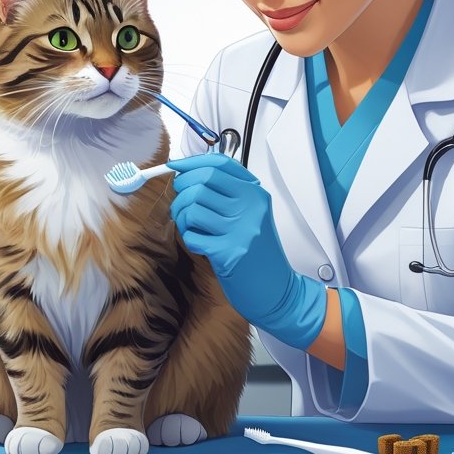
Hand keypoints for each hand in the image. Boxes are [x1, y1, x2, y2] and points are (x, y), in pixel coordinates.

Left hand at [168, 153, 326, 349]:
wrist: (277, 290)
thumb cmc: (260, 254)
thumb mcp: (252, 216)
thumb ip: (228, 195)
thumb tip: (189, 176)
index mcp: (256, 194)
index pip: (219, 164)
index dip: (192, 162)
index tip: (175, 166)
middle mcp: (250, 208)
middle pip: (201, 182)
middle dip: (181, 191)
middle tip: (182, 204)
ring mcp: (240, 229)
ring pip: (192, 207)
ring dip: (182, 217)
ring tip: (192, 228)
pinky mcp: (228, 252)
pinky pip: (191, 235)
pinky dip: (189, 239)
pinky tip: (201, 245)